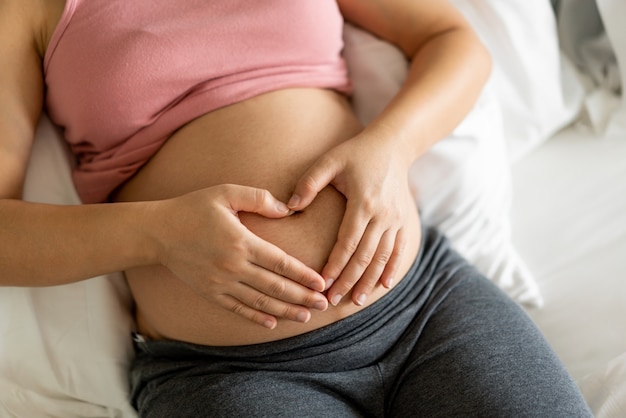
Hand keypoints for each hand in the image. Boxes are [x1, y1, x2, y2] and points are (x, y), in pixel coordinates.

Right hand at [148, 184, 327, 328]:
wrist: (158, 232)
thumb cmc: (194, 208)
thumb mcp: (226, 193)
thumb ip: (259, 198)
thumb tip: (287, 209)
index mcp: (241, 242)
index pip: (280, 263)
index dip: (304, 275)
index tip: (322, 283)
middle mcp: (233, 266)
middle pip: (275, 286)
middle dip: (302, 296)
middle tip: (324, 304)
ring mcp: (221, 283)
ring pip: (260, 301)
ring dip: (285, 310)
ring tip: (305, 316)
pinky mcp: (210, 293)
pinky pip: (237, 309)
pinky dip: (256, 317)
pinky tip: (272, 322)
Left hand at [288, 130, 412, 306]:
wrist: (393, 146)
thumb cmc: (356, 153)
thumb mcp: (330, 161)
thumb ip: (309, 182)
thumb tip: (290, 207)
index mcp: (363, 202)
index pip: (347, 242)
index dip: (335, 265)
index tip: (323, 284)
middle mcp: (382, 215)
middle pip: (364, 256)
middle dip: (349, 281)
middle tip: (333, 301)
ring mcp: (396, 219)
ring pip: (382, 258)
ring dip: (369, 281)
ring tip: (357, 301)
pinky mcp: (403, 221)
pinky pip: (398, 250)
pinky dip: (391, 269)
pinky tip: (383, 286)